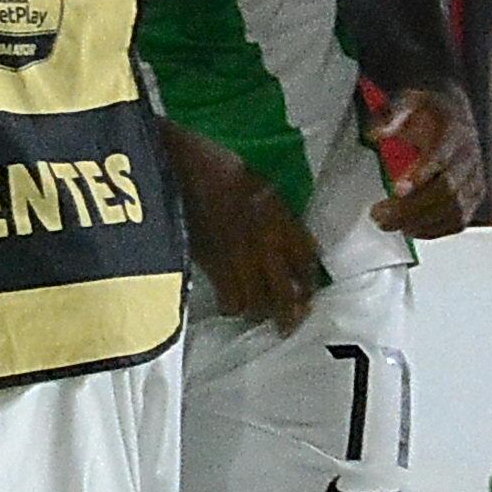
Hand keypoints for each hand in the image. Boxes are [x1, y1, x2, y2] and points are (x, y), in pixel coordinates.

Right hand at [169, 122, 321, 331]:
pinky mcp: (213, 265)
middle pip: (285, 293)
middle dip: (289, 314)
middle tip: (287, 326)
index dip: (308, 283)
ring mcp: (240, 257)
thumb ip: (279, 217)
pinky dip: (232, 306)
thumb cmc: (219, 166)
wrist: (182, 166)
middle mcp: (267, 242)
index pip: (307, 261)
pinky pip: (230, 299)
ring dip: (258, 311)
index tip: (306, 293)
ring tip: (255, 313)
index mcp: (281, 219)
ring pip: (258, 303)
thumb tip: (292, 244)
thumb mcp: (261, 185)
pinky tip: (230, 304)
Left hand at [370, 85, 485, 239]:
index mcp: (454, 132)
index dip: (421, 175)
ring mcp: (475, 179)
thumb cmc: (429, 111)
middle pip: (447, 190)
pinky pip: (459, 221)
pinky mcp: (475, 197)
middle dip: (411, 207)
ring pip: (453, 210)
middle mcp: (470, 157)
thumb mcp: (408, 101)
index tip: (396, 189)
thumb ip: (391, 115)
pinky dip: (433, 230)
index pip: (442, 157)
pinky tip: (409, 229)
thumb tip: (375, 134)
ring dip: (419, 222)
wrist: (455, 114)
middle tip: (379, 215)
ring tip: (388, 224)